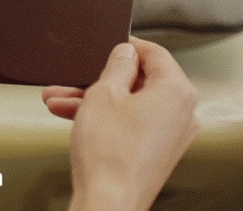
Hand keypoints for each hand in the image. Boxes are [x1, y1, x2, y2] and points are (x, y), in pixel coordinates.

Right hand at [42, 37, 197, 209]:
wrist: (108, 202)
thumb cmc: (109, 154)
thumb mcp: (103, 94)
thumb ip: (117, 67)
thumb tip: (125, 54)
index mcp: (177, 92)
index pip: (155, 53)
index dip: (127, 47)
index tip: (109, 46)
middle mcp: (183, 113)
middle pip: (140, 81)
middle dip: (99, 79)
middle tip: (74, 78)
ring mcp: (172, 135)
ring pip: (131, 104)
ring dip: (95, 100)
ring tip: (60, 100)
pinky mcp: (158, 152)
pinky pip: (133, 123)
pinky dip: (107, 118)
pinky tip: (74, 117)